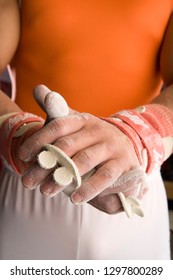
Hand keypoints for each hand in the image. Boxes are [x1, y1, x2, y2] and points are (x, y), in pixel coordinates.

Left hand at [19, 109, 139, 208]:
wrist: (125, 147)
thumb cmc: (92, 139)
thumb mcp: (75, 124)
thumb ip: (56, 109)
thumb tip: (38, 88)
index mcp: (83, 119)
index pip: (57, 126)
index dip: (38, 141)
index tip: (24, 156)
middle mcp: (97, 129)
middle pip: (66, 146)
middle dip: (45, 165)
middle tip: (28, 182)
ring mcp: (111, 145)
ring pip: (83, 160)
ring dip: (63, 177)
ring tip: (46, 191)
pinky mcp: (123, 163)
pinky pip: (104, 176)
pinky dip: (89, 188)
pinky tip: (74, 198)